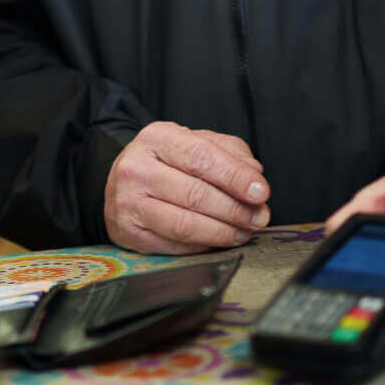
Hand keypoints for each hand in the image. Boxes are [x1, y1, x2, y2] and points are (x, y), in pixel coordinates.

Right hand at [103, 122, 270, 253]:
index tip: (261, 192)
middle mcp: (136, 168)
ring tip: (245, 232)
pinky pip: (174, 245)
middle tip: (260, 217)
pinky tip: (220, 240)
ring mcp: (128, 202)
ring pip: (185, 224)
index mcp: (156, 138)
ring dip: (223, 232)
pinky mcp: (128, 232)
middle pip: (195, 194)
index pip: (201, 157)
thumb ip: (229, 152)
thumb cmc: (167, 161)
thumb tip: (254, 175)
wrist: (123, 181)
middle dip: (236, 209)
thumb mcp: (196, 143)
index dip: (235, 177)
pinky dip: (204, 246)